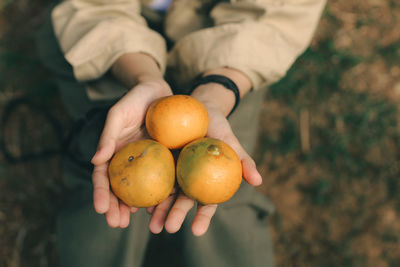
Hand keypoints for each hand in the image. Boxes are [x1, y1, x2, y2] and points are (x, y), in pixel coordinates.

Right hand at [91, 78, 171, 227]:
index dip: (100, 193)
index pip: (104, 177)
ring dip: (139, 207)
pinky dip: (162, 194)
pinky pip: (164, 179)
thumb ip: (108, 136)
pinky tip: (164, 206)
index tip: (100, 209)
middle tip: (116, 224)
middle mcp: (129, 162)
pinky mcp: (167, 160)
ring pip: (142, 189)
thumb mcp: (118, 114)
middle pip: (121, 189)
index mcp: (114, 153)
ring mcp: (148, 163)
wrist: (159, 92)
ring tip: (142, 223)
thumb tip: (95, 161)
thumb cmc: (135, 99)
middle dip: (117, 208)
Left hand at [145, 99, 261, 235]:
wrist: (199, 106)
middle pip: (182, 201)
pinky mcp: (160, 160)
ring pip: (165, 193)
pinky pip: (152, 175)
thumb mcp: (230, 140)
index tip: (196, 231)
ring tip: (150, 224)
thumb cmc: (218, 125)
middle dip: (175, 216)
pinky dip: (146, 188)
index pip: (207, 202)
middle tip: (168, 229)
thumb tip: (259, 181)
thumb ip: (243, 159)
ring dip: (158, 210)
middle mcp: (190, 179)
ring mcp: (174, 171)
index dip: (203, 217)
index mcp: (207, 179)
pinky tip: (137, 199)